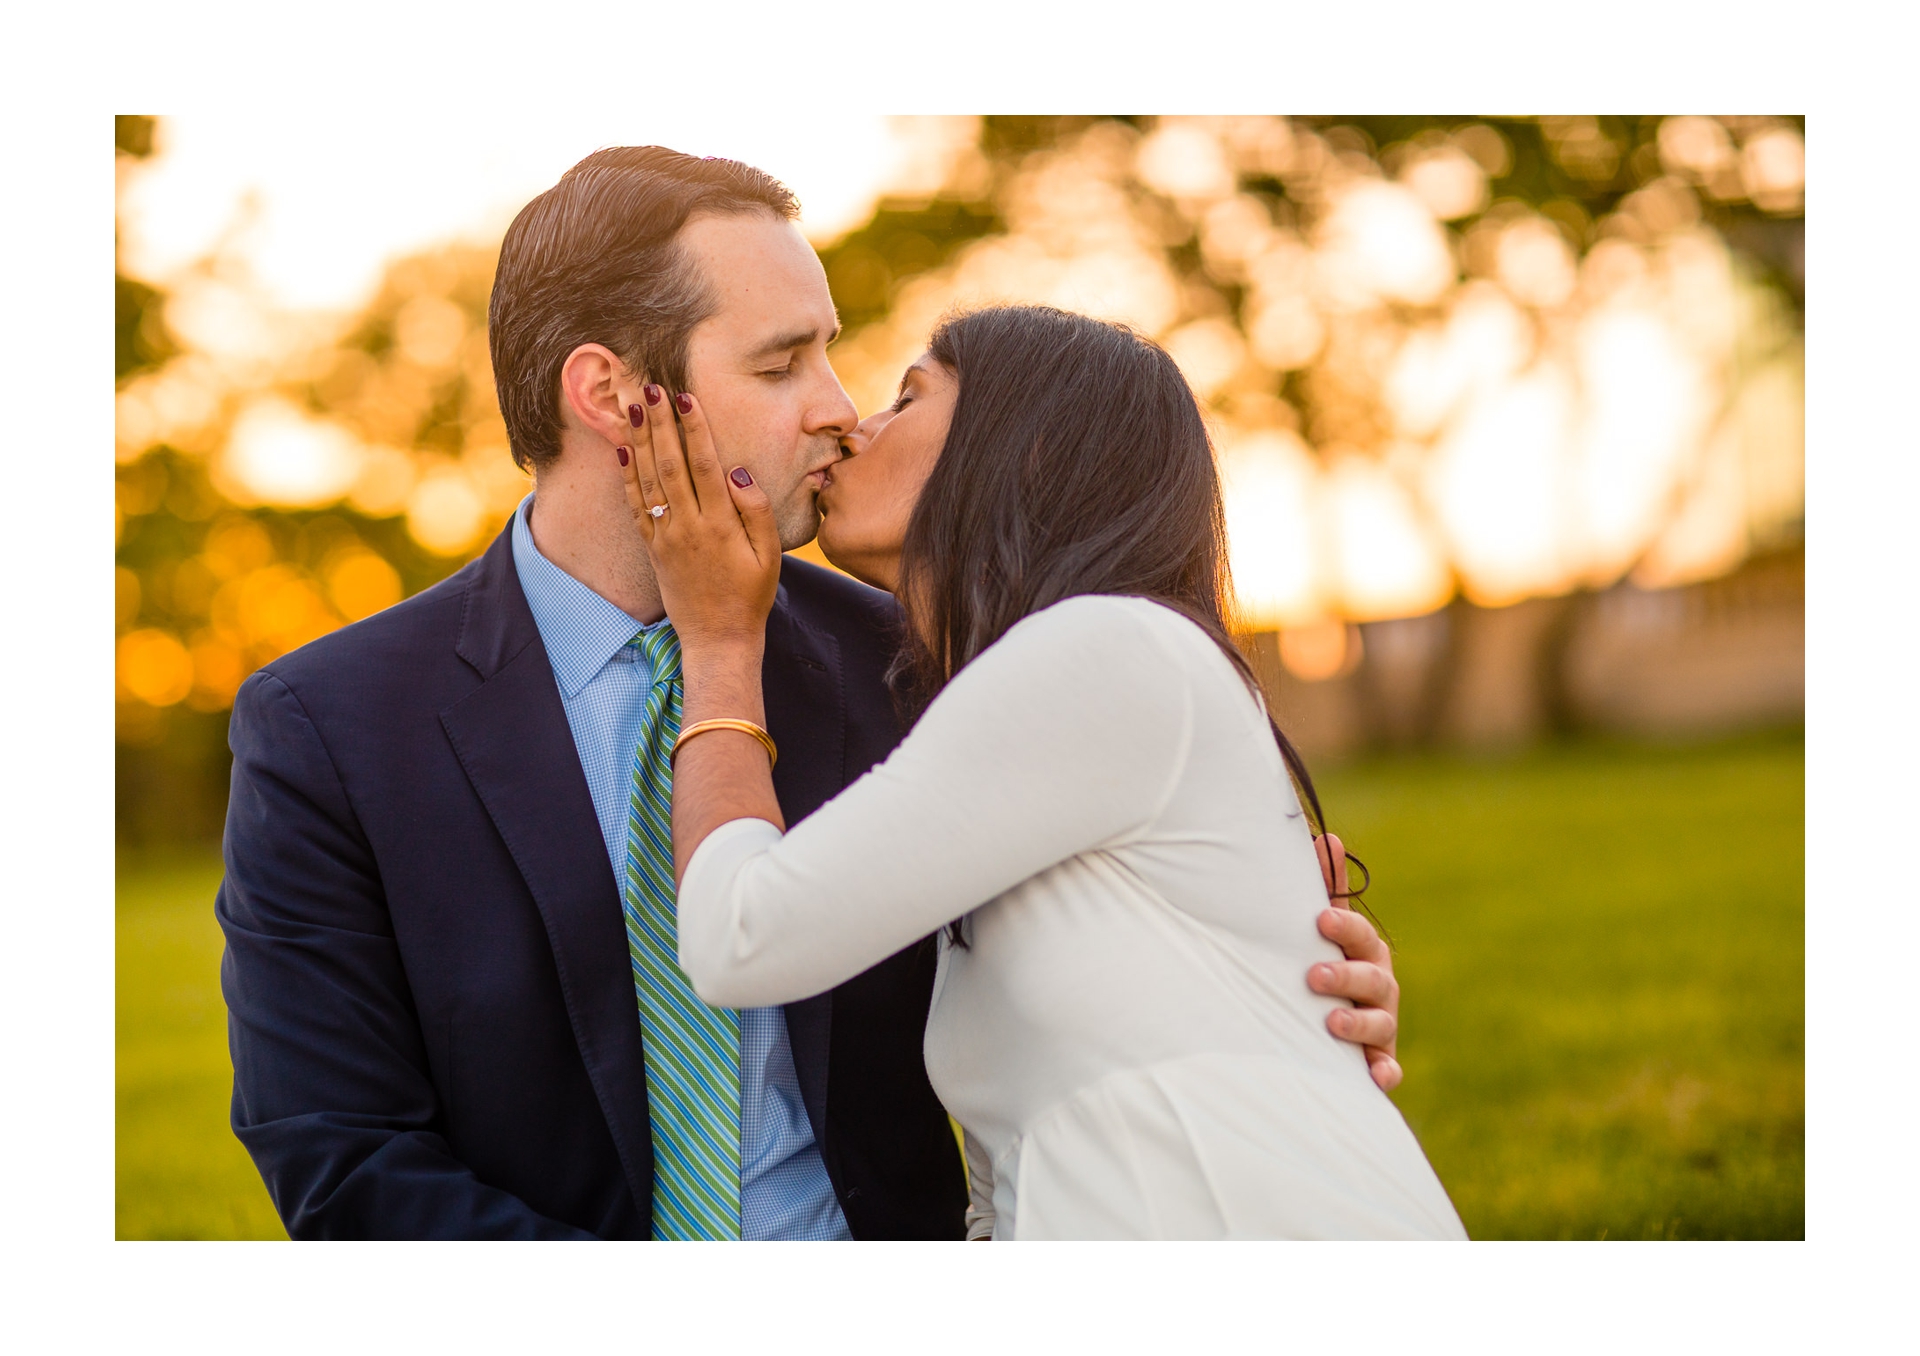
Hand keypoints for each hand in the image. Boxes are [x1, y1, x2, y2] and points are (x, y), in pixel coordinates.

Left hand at [618, 384, 780, 655]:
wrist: (717, 639)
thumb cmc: (751, 596)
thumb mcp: (770, 556)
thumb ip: (755, 511)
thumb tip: (737, 471)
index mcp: (720, 525)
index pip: (704, 464)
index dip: (694, 428)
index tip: (686, 397)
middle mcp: (688, 526)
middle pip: (670, 463)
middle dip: (660, 423)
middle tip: (651, 386)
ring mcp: (666, 537)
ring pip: (648, 479)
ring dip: (639, 440)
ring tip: (632, 405)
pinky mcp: (653, 548)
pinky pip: (636, 505)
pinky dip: (628, 475)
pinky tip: (623, 450)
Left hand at [1308, 833, 1401, 1091]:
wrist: (1329, 1029)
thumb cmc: (1324, 968)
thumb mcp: (1324, 933)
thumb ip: (1325, 892)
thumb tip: (1327, 838)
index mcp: (1364, 952)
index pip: (1359, 935)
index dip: (1343, 927)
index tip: (1320, 920)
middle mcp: (1378, 987)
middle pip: (1372, 978)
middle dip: (1345, 976)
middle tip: (1312, 976)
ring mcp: (1381, 1025)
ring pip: (1381, 1023)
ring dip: (1359, 1023)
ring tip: (1331, 1023)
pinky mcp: (1379, 1062)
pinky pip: (1388, 1070)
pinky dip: (1384, 1074)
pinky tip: (1374, 1077)